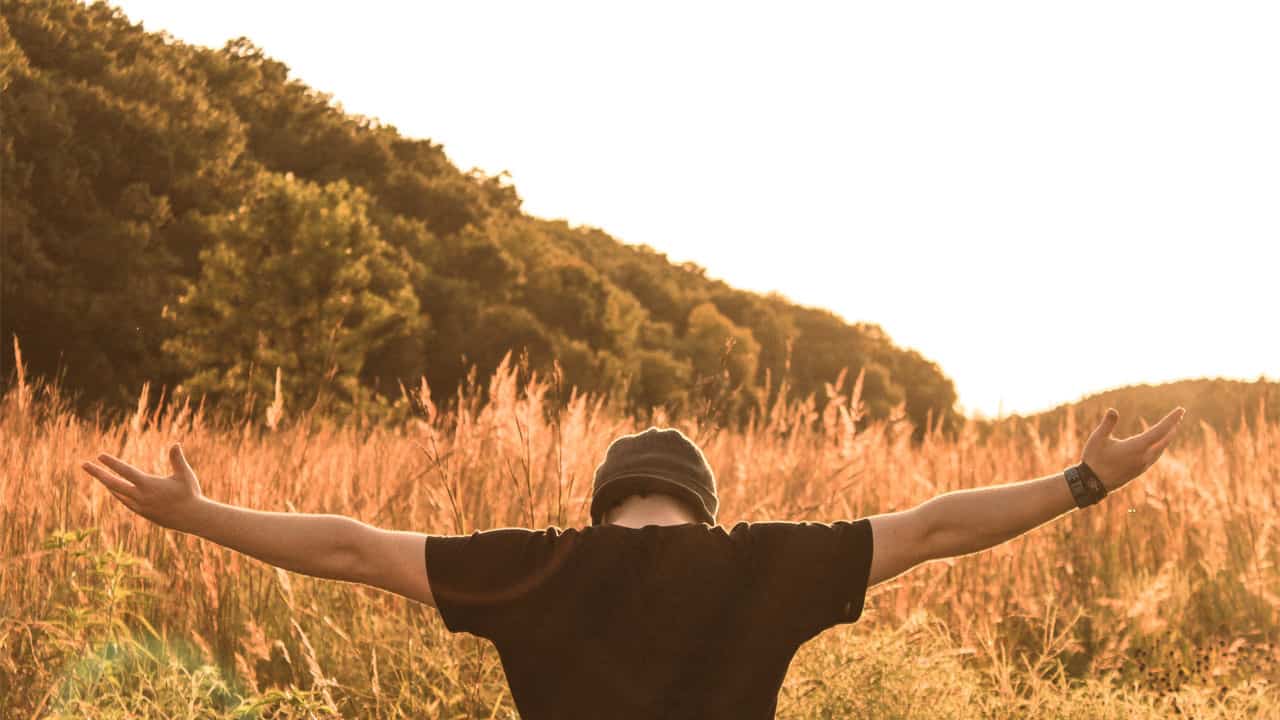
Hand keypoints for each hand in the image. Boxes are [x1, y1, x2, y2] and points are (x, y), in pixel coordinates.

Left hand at [82, 444, 204, 530]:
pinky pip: (124, 501)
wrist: (192, 518)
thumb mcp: (185, 475)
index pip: (126, 471)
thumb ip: (177, 459)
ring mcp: (139, 506)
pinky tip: (114, 489)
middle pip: (113, 483)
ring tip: (98, 474)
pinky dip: (117, 493)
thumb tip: (175, 444)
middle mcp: (140, 496)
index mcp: (149, 485)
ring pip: (117, 493)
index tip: (100, 455)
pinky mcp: (142, 513)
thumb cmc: (190, 494)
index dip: (112, 463)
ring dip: (106, 483)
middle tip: (84, 464)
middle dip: (98, 473)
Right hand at [1081, 406, 1185, 491]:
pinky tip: (1157, 445)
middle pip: (1164, 440)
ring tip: (1171, 428)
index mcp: (1137, 447)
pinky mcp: (1139, 470)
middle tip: (1179, 415)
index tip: (1181, 410)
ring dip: (1167, 437)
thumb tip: (1113, 410)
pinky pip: (1155, 456)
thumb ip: (1107, 424)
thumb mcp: (1098, 439)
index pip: (1160, 430)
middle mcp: (1144, 457)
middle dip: (1172, 426)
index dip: (1171, 419)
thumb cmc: (1094, 459)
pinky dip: (1160, 446)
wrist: (1093, 484)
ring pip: (1161, 449)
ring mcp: (1142, 465)